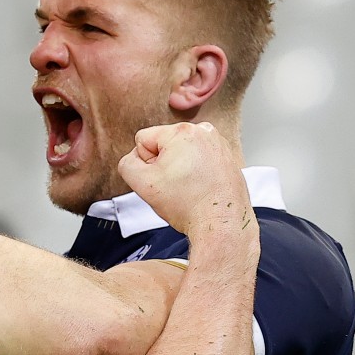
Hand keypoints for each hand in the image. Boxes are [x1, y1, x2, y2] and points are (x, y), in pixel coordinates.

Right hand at [117, 122, 252, 237]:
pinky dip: (197, 172)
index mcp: (182, 132)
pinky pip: (200, 160)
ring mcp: (218, 144)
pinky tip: (200, 188)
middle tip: (175, 186)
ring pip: (182, 153)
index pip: (143, 140)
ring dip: (181, 169)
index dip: (145, 164)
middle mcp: (204, 131)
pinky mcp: (227, 157)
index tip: (161, 180)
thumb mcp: (142, 184)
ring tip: (189, 188)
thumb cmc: (189, 205)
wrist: (222, 223)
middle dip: (164, 165)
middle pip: (164, 145)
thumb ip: (127, 164)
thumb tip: (133, 159)